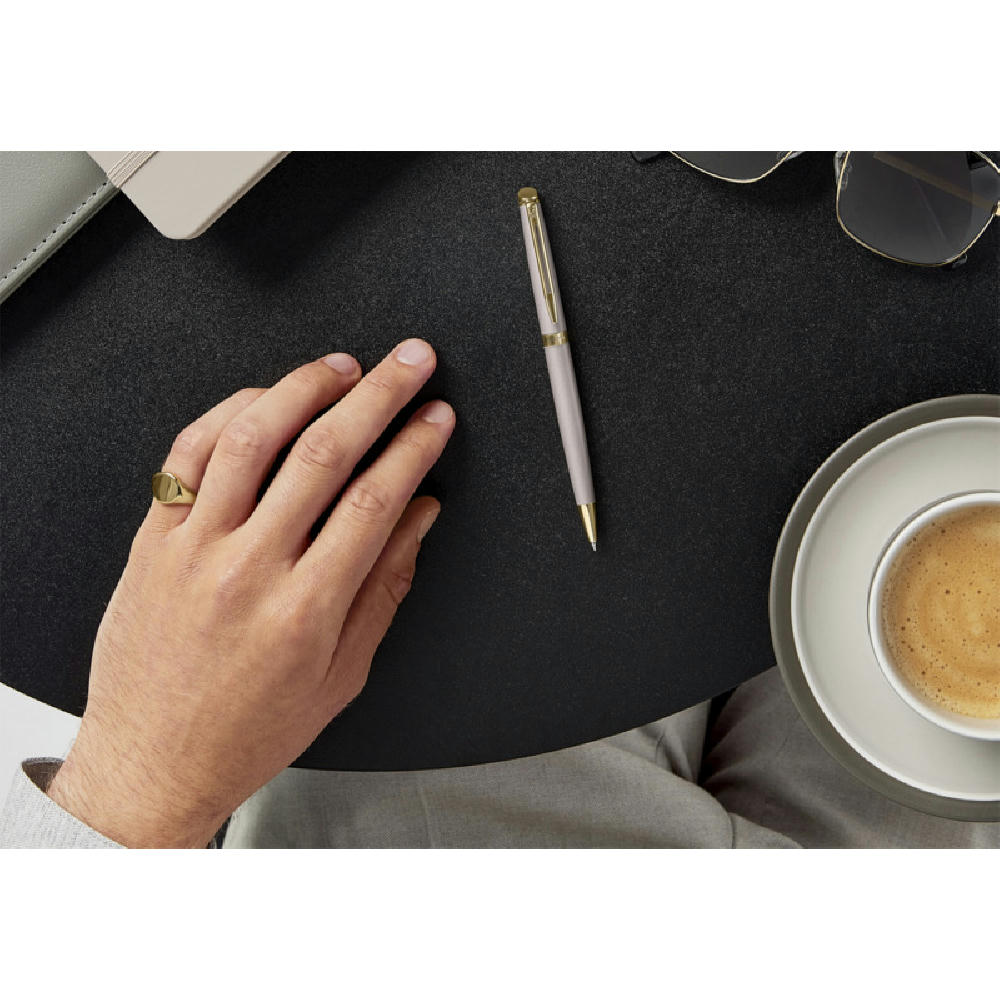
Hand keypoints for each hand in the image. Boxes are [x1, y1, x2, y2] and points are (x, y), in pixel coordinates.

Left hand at [46, 340, 453, 846]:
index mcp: (304, 610)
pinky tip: (263, 398)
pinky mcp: (152, 539)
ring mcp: (192, 549)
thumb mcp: (341, 673)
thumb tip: (418, 517)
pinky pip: (186, 454)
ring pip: (251, 438)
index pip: (373, 500)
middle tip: (410, 363)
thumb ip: (384, 587)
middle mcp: (247, 569)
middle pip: (323, 455)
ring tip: (342, 366)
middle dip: (379, 396)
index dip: (414, 447)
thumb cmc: (247, 729)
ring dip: (303, 390)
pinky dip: (228, 412)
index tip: (436, 419)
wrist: (152, 760)